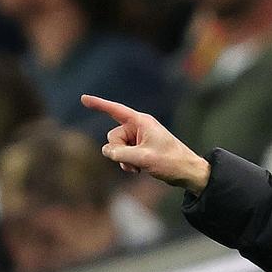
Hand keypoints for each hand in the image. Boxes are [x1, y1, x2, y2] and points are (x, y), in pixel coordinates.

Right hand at [80, 95, 210, 193]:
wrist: (188, 172)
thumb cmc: (170, 162)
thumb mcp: (143, 158)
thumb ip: (120, 154)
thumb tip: (107, 151)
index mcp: (141, 122)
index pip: (115, 110)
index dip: (99, 104)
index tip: (83, 99)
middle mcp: (139, 127)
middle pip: (113, 136)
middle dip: (118, 151)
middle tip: (135, 162)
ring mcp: (140, 138)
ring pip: (117, 147)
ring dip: (123, 159)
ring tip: (139, 167)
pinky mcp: (141, 148)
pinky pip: (124, 154)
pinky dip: (127, 163)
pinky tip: (138, 170)